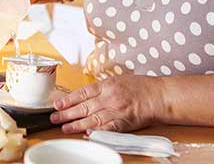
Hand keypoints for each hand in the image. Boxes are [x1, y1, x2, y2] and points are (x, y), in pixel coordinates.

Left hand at [50, 75, 165, 133]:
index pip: (82, 92)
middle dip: (67, 113)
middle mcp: (109, 97)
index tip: (57, 104)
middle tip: (54, 118)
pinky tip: (87, 134)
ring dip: (77, 124)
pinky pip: (108, 128)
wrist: (159, 95)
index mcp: (107, 85)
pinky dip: (97, 132)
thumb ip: (102, 87)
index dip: (68, 99)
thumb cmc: (140, 87)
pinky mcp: (124, 122)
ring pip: (92, 119)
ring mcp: (116, 110)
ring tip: (65, 128)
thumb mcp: (118, 80)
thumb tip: (85, 94)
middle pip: (84, 106)